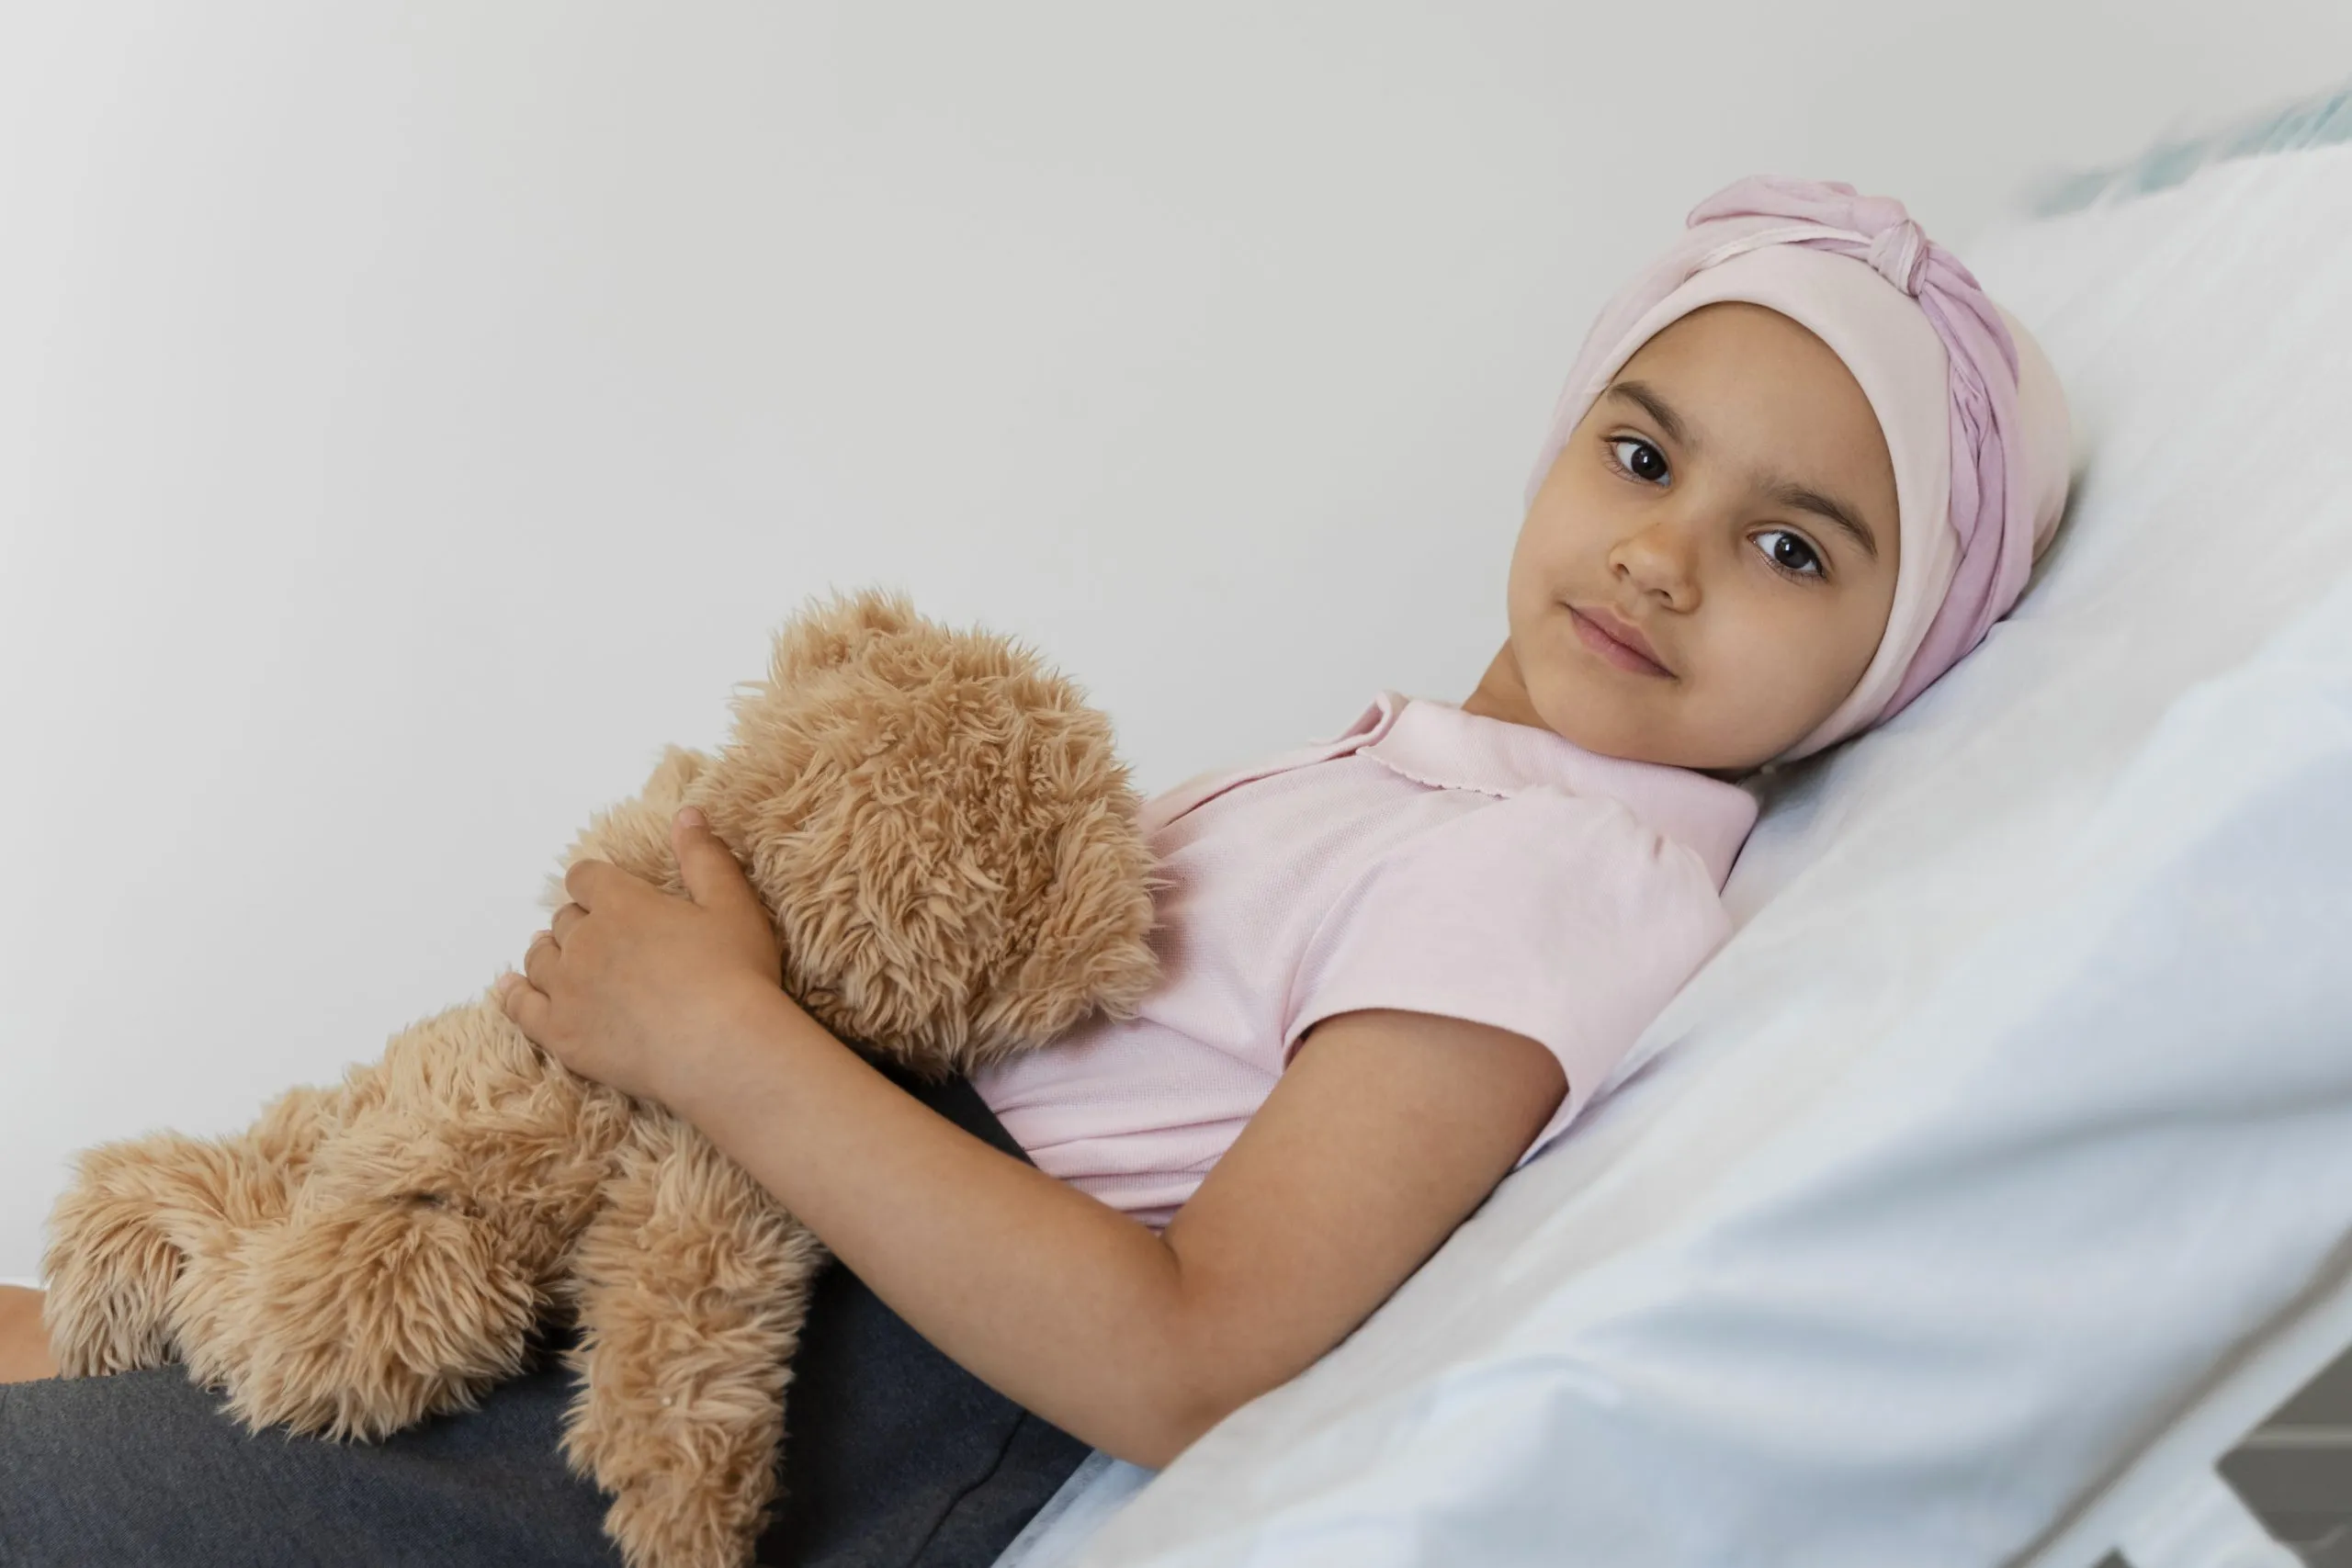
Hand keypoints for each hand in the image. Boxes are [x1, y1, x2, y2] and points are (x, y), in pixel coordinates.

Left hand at [495, 806, 788, 1105]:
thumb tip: (687, 813)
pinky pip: (520, 1006)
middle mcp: (584, 940)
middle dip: (578, 924)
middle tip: (600, 939)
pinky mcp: (560, 1032)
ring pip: (539, 959)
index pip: (586, 878)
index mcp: (622, 903)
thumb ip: (703, 857)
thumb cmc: (735, 975)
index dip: (592, 884)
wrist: (720, 1049)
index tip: (603, 893)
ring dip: (548, 955)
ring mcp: (566, 988)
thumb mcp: (732, 905)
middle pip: (564, 921)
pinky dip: (513, 994)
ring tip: (561, 962)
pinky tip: (512, 988)